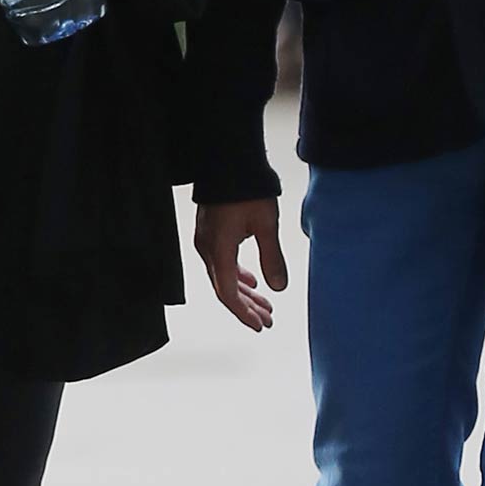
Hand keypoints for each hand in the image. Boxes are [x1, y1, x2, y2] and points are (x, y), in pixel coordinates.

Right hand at [194, 199, 287, 332]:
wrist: (229, 161)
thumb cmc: (247, 189)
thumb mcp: (267, 225)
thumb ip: (272, 258)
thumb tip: (278, 287)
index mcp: (218, 250)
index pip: (227, 293)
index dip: (243, 313)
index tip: (259, 324)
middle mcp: (207, 248)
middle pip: (225, 288)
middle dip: (247, 307)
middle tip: (267, 320)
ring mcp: (206, 240)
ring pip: (223, 276)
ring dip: (243, 292)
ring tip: (264, 304)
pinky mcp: (210, 232)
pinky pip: (221, 262)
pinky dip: (236, 275)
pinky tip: (251, 280)